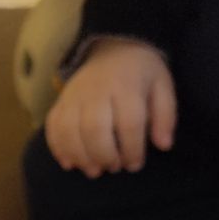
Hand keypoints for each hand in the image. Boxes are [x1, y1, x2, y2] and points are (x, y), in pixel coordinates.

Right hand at [45, 40, 176, 174]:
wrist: (112, 48)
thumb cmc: (140, 73)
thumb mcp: (162, 86)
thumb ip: (165, 115)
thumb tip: (164, 145)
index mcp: (127, 85)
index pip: (129, 123)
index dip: (132, 150)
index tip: (135, 164)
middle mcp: (97, 89)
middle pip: (95, 129)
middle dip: (105, 156)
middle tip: (114, 167)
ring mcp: (74, 96)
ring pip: (70, 132)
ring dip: (81, 158)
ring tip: (95, 170)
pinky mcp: (60, 102)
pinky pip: (53, 128)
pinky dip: (59, 149)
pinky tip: (70, 163)